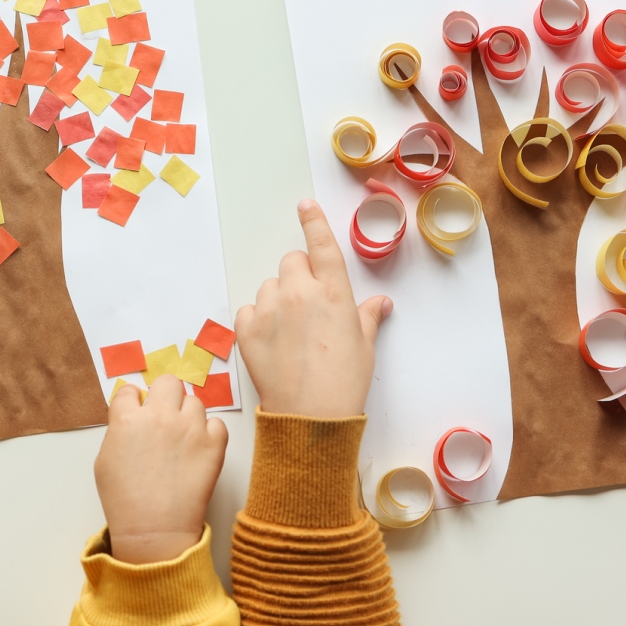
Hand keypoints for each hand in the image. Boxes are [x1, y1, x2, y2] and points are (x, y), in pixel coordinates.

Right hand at [94, 376, 227, 564]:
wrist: (154, 529)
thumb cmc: (124, 500)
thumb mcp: (104, 460)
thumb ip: (118, 430)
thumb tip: (130, 418)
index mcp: (128, 419)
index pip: (131, 391)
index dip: (134, 401)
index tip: (138, 410)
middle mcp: (160, 416)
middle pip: (168, 383)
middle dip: (165, 396)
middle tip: (164, 416)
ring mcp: (190, 428)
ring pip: (194, 402)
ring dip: (187, 416)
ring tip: (182, 440)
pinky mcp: (214, 443)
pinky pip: (217, 423)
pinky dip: (210, 433)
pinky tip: (199, 450)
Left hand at [235, 199, 391, 418]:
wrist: (311, 419)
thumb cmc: (344, 383)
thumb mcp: (364, 346)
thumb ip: (367, 316)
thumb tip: (379, 303)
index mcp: (333, 292)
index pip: (321, 244)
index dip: (314, 221)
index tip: (305, 206)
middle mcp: (299, 293)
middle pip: (291, 262)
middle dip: (299, 276)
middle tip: (308, 306)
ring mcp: (270, 310)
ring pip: (269, 286)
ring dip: (278, 299)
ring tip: (291, 332)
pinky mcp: (246, 329)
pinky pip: (248, 310)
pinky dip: (257, 320)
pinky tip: (272, 341)